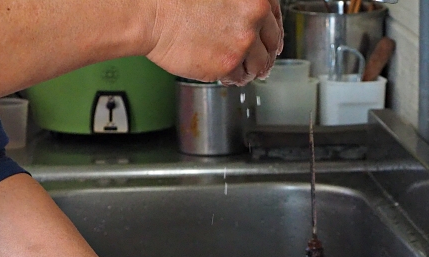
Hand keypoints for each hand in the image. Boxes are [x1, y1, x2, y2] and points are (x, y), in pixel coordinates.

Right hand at [145, 0, 282, 84]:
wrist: (153, 15)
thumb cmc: (175, 0)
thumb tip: (249, 21)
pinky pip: (239, 77)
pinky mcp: (228, 64)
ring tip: (241, 69)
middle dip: (266, 54)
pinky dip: (233, 77)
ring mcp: (243, 42)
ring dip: (252, 69)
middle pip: (272, 43)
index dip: (272, 31)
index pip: (275, 17)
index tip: (270, 40)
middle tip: (260, 62)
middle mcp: (254, 16)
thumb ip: (239, 4)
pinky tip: (224, 72)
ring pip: (259, 64)